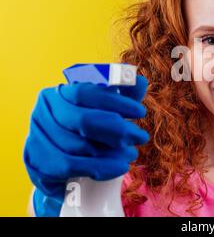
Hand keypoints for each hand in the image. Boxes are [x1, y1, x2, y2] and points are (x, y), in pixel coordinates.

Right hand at [23, 75, 149, 215]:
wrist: (59, 164)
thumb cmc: (85, 131)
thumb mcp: (104, 111)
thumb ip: (121, 96)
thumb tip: (140, 82)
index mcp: (59, 92)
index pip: (86, 92)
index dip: (116, 101)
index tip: (139, 112)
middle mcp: (43, 111)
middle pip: (83, 120)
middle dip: (118, 130)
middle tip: (140, 137)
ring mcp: (37, 136)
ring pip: (79, 145)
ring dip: (112, 152)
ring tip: (131, 153)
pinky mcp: (38, 161)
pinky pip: (72, 165)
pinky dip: (101, 167)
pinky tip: (120, 167)